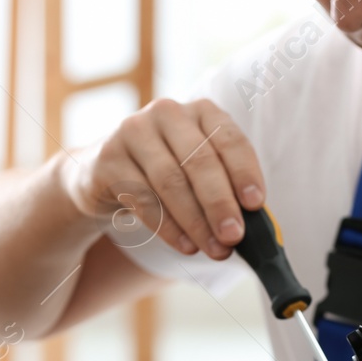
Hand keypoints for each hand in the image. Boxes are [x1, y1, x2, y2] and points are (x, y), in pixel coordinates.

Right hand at [60, 97, 263, 258]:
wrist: (106, 173)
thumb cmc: (168, 174)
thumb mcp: (198, 170)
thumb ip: (226, 187)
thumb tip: (252, 225)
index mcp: (200, 111)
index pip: (230, 139)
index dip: (244, 172)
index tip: (255, 204)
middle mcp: (166, 113)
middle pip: (199, 161)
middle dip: (220, 203)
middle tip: (234, 236)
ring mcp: (133, 132)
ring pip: (171, 182)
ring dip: (196, 222)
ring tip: (215, 249)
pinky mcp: (108, 159)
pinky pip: (143, 198)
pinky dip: (168, 227)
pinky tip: (186, 246)